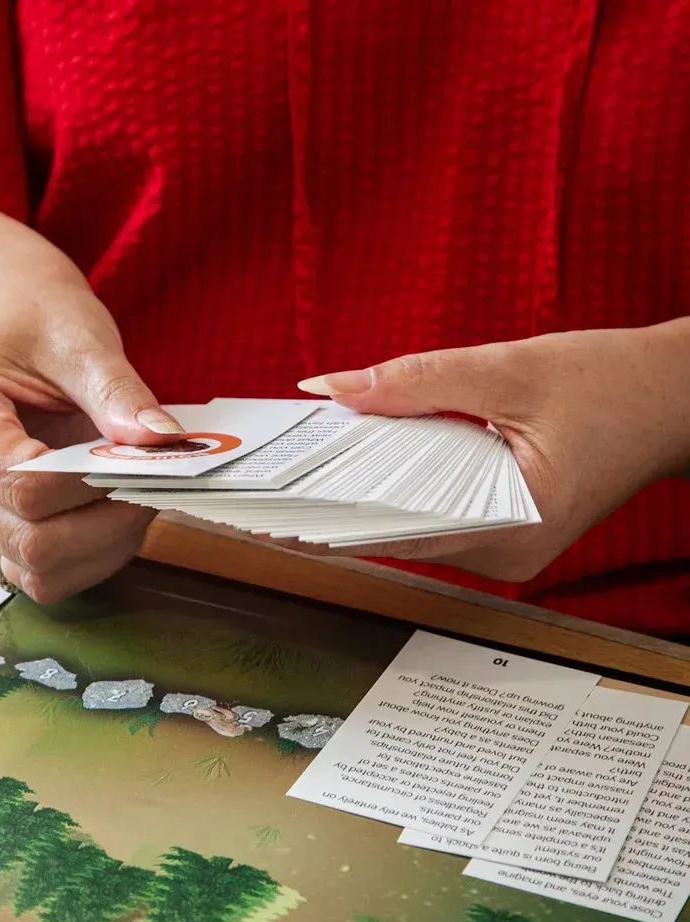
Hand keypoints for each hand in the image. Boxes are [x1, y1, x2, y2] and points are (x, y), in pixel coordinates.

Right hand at [0, 238, 183, 602]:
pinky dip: (94, 557)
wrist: (4, 318)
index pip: (21, 485)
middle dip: (105, 524)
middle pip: (30, 543)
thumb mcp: (76, 335)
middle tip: (151, 484)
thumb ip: (115, 390)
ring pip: (40, 574)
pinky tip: (120, 515)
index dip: (90, 484)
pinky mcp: (2, 530)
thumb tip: (162, 441)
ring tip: (138, 498)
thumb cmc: (32, 319)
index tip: (143, 459)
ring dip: (103, 549)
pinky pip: (48, 574)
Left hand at [294, 320, 689, 580]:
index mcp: (515, 526)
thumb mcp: (507, 368)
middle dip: (340, 501)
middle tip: (279, 478)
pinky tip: (369, 459)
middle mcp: (506, 552)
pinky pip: (436, 512)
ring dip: (370, 491)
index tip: (273, 514)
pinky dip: (404, 485)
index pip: (397, 532)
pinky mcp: (503, 528)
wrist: (673, 398)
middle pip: (400, 530)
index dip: (329, 521)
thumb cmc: (610, 383)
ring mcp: (505, 547)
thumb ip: (415, 380)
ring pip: (415, 523)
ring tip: (310, 465)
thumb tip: (334, 387)